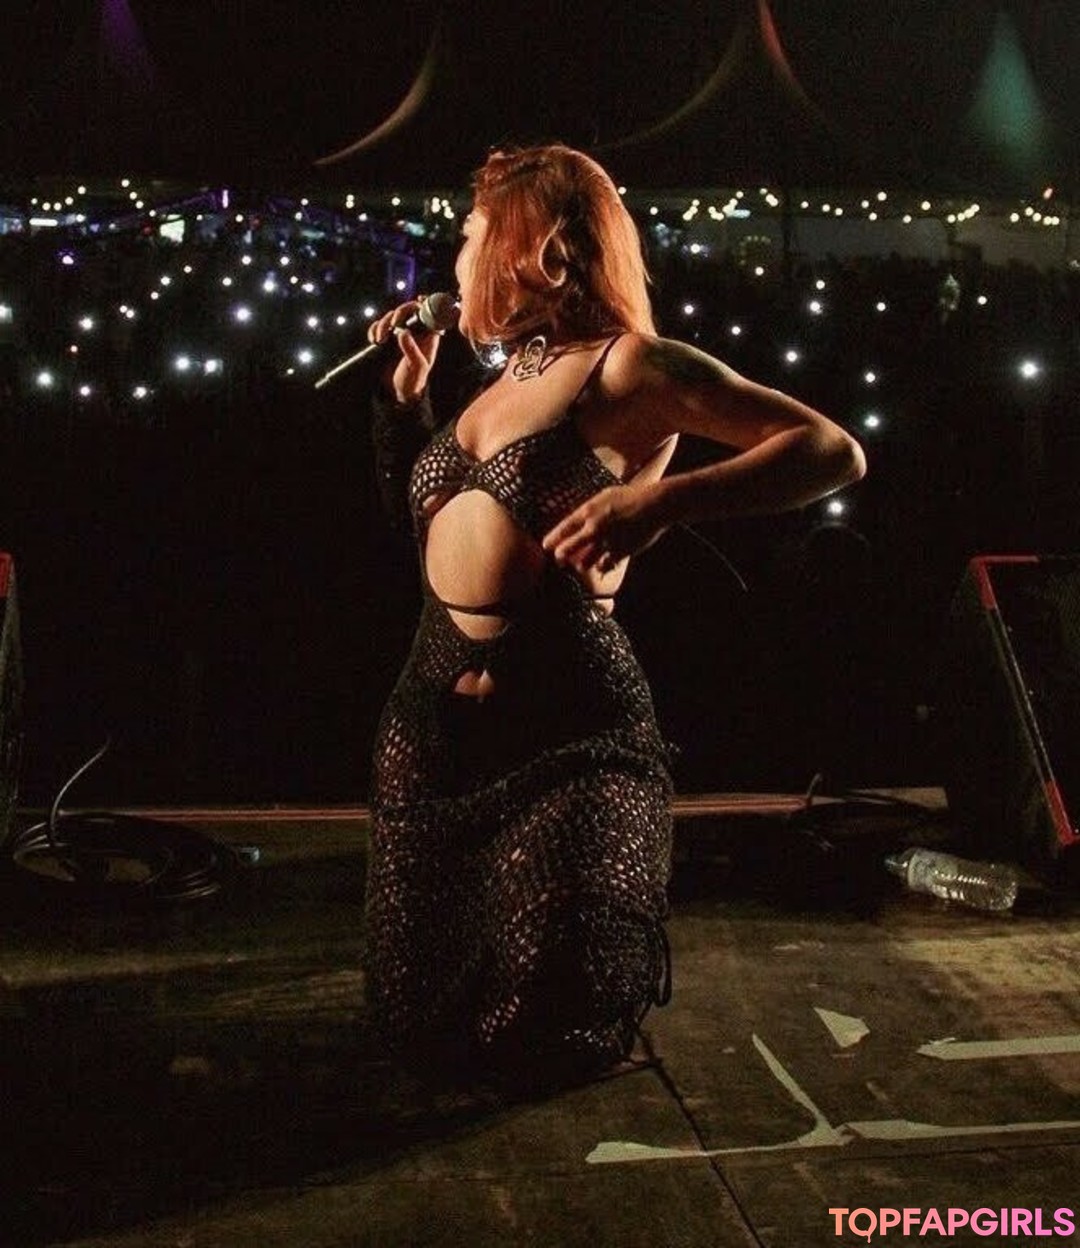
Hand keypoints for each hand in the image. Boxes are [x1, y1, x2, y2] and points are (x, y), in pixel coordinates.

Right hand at [367, 299, 442, 403]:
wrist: (400, 393)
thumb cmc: (414, 380)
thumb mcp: (417, 366)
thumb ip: (412, 349)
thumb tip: (403, 332)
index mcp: (428, 335)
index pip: (427, 313)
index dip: (424, 304)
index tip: (419, 300)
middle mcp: (414, 332)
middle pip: (407, 310)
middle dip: (399, 313)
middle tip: (393, 323)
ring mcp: (400, 334)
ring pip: (391, 317)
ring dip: (383, 323)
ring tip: (380, 339)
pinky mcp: (386, 339)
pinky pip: (379, 326)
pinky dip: (374, 329)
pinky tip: (374, 339)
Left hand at [541, 480, 670, 573]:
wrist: (654, 505)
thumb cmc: (630, 497)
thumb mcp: (605, 496)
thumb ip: (590, 509)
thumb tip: (577, 520)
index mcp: (589, 511)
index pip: (564, 528)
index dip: (553, 539)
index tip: (545, 546)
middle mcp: (595, 527)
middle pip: (569, 548)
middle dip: (561, 556)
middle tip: (559, 560)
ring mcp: (606, 541)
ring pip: (584, 562)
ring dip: (582, 564)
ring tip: (581, 565)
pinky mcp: (620, 552)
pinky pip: (604, 566)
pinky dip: (602, 567)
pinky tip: (601, 566)